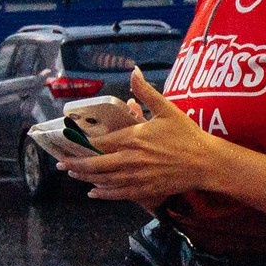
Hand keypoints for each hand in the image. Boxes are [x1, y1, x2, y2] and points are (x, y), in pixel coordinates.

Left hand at [59, 69, 227, 208]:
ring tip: (73, 175)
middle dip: (75, 165)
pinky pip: (117, 194)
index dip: (81, 144)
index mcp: (133, 137)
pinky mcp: (144, 189)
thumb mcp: (166, 109)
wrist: (204, 162)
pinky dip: (103, 193)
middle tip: (61, 164)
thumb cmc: (186, 134)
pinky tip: (93, 192)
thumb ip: (146, 92)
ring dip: (85, 178)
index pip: (99, 142)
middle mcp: (130, 159)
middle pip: (95, 164)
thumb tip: (134, 71)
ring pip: (103, 180)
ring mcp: (136, 177)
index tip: (69, 143)